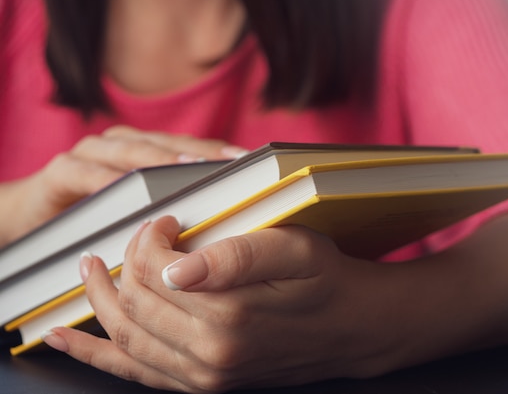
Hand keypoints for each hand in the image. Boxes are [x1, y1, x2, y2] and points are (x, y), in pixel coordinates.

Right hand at [0, 126, 246, 244]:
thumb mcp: (141, 215)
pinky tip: (128, 192)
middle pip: (168, 146)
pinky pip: (87, 173)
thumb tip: (223, 223)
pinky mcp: (62, 171)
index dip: (220, 155)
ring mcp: (92, 155)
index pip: (190, 150)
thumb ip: (173, 210)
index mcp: (146, 153)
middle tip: (231, 165)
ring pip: (133, 154)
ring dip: (161, 161)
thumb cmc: (96, 217)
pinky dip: (107, 181)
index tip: (252, 165)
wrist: (31, 219)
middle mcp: (123, 147)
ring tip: (191, 170)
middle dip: (200, 155)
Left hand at [42, 216, 401, 392]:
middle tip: (130, 237)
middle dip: (123, 264)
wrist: (351, 326)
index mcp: (229, 314)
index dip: (150, 238)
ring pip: (126, 339)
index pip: (157, 272)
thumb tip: (175, 268)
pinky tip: (67, 341)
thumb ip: (234, 255)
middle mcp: (210, 354)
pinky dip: (96, 356)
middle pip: (136, 304)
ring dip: (98, 304)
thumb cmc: (324, 280)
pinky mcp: (204, 383)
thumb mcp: (293, 250)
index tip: (166, 219)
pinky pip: (136, 373)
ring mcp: (204, 375)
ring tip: (85, 273)